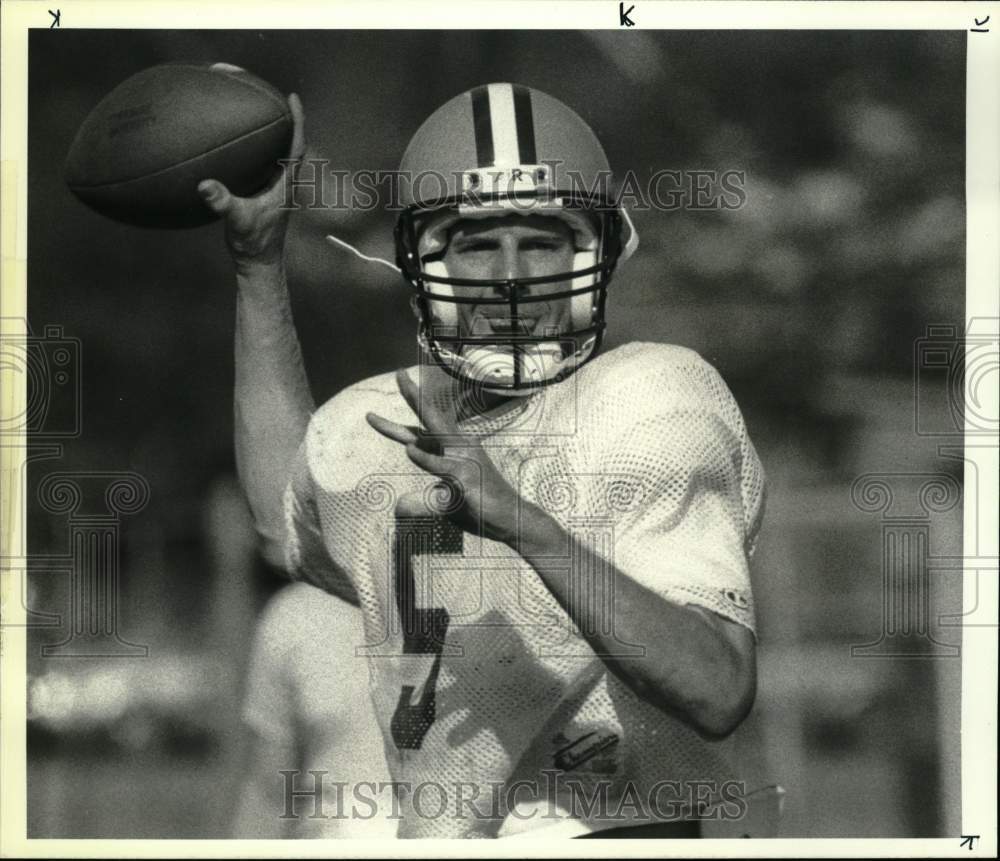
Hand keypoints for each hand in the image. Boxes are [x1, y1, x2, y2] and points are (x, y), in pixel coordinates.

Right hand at [198, 93, 305, 268]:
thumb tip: (206, 186)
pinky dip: (252, 147)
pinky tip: (234, 140)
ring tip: (250, 106)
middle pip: (288, 141)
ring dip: (268, 130)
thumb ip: (224, 203)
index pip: (296, 146)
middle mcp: (284, 181)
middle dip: (281, 116)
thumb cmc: (254, 244)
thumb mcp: (238, 221)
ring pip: (275, 151)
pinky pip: (261, 162)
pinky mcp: (264, 193)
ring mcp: (275, 187)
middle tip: (266, 91)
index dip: (297, 120)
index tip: (293, 97)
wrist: (259, 264)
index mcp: (285, 183)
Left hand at [366, 370, 524, 543]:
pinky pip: (442, 467)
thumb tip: (399, 505)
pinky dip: (426, 459)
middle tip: (399, 374)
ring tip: (382, 415)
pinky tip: (410, 451)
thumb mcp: (445, 501)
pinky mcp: (465, 478)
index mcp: (453, 449)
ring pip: (436, 436)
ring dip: (418, 417)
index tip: (381, 402)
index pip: (423, 429)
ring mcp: (464, 460)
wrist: (511, 520)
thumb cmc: (478, 507)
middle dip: (414, 396)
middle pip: (432, 417)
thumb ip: (421, 500)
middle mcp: (459, 448)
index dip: (401, 417)